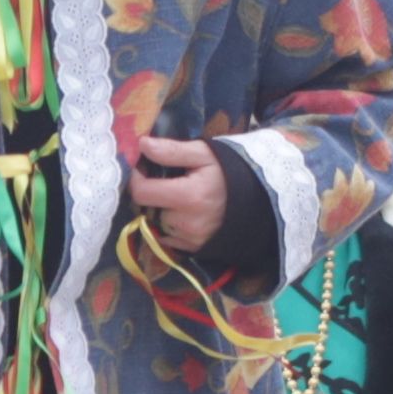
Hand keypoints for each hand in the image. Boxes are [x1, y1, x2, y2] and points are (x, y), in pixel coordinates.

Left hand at [128, 130, 229, 257]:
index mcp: (189, 196)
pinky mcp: (192, 248)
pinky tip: (183, 212)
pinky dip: (168, 224)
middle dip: (150, 194)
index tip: (143, 168)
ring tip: (176, 196)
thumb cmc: (228, 172)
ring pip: (155, 223)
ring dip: (159, 210)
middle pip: (147, 208)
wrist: (256, 199)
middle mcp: (187, 223)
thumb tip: (143, 145)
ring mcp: (189, 239)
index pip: (142, 192)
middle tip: (162, 181)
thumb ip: (172, 150)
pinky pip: (166, 236)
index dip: (136, 178)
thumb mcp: (204, 154)